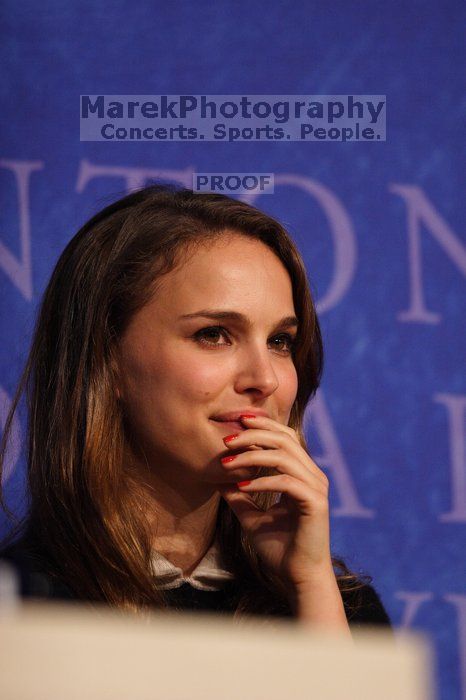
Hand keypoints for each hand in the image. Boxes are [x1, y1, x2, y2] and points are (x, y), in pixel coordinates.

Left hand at [217, 415, 332, 591]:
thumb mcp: (252, 516)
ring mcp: (317, 488)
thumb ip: (238, 495)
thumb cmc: (279, 549)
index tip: (236, 421)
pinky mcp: (316, 503)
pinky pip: (286, 482)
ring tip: (227, 463)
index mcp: (303, 474)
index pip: (286, 437)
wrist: (297, 579)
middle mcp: (314, 476)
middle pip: (285, 439)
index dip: (263, 425)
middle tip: (226, 439)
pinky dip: (262, 480)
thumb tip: (217, 477)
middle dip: (254, 435)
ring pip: (284, 456)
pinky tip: (242, 485)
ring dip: (252, 456)